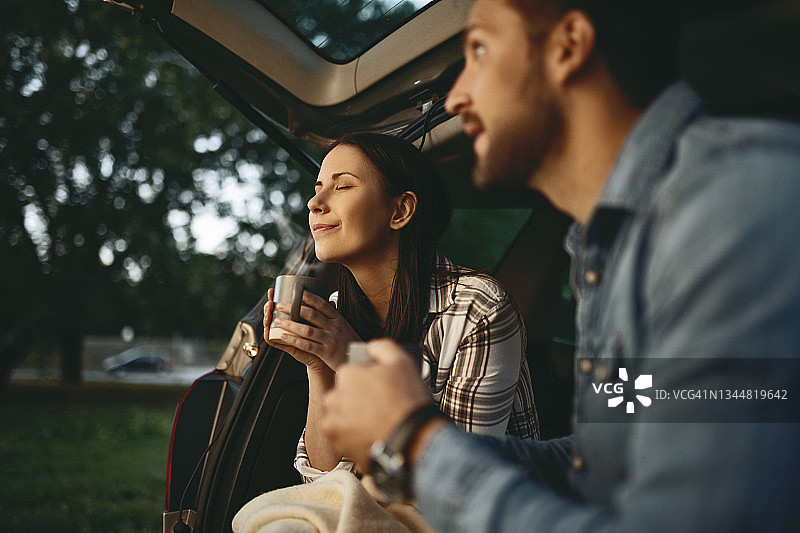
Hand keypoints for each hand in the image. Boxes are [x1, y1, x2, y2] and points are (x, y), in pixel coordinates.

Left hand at [263, 289, 360, 372]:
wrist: (358, 359)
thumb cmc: (348, 341)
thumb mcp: (344, 325)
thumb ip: (334, 315)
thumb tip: (327, 301)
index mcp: (338, 318)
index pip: (322, 304)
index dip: (308, 297)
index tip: (296, 292)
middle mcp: (334, 327)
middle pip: (311, 315)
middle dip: (293, 309)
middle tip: (280, 305)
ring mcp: (330, 340)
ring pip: (307, 330)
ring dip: (290, 324)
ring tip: (278, 321)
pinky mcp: (326, 352)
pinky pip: (307, 345)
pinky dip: (294, 340)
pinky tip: (284, 337)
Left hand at [321, 339, 433, 470]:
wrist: (413, 439)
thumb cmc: (407, 400)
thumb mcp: (402, 360)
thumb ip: (382, 347)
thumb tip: (372, 347)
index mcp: (346, 375)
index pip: (353, 372)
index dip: (370, 379)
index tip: (383, 388)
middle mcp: (334, 398)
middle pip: (345, 394)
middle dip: (358, 398)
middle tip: (381, 406)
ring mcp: (334, 424)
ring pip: (342, 416)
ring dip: (354, 418)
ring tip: (378, 422)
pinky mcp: (338, 446)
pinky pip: (345, 437)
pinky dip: (355, 437)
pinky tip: (374, 435)